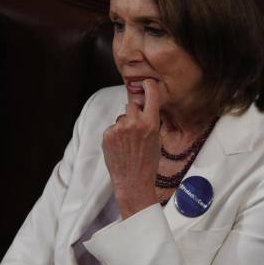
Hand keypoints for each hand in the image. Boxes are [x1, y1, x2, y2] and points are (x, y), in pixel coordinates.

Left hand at [103, 79, 160, 218]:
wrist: (133, 182)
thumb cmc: (148, 162)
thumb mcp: (156, 139)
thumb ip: (150, 122)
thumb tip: (143, 108)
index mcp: (151, 123)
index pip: (151, 94)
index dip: (148, 86)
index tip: (146, 82)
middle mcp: (135, 123)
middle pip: (131, 105)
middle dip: (133, 112)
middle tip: (135, 129)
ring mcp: (119, 129)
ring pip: (121, 118)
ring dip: (123, 126)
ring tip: (128, 144)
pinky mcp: (107, 135)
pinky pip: (112, 128)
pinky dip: (115, 136)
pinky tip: (120, 148)